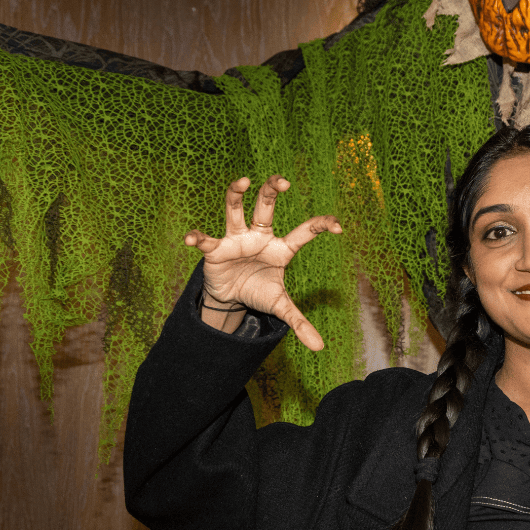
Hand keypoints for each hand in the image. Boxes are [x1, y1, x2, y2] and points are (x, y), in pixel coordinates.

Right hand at [184, 175, 341, 350]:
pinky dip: (197, 237)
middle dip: (273, 190)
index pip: (305, 232)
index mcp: (281, 247)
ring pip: (236, 210)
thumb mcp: (280, 306)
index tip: (338, 226)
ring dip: (236, 194)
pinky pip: (206, 240)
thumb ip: (299, 322)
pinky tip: (191, 238)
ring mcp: (236, 238)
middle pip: (266, 206)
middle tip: (283, 181)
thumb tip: (321, 348)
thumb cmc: (259, 290)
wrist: (230, 296)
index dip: (321, 225)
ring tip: (243, 181)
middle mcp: (259, 236)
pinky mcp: (215, 249)